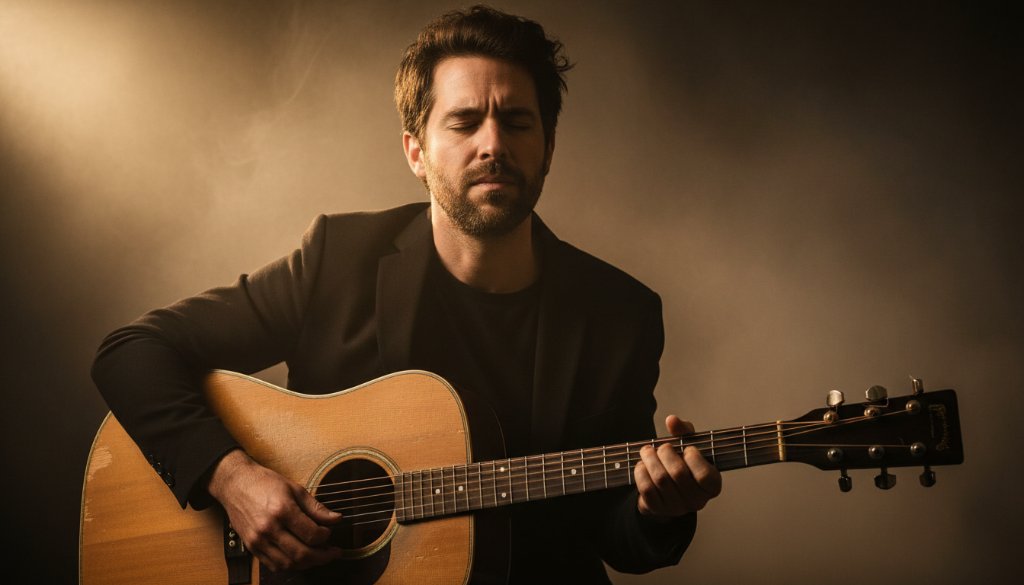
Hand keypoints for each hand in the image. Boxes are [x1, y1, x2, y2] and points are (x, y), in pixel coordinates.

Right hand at [207, 449, 344, 572]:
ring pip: (288, 564)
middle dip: (322, 556)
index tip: (329, 532)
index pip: (312, 534)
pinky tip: (299, 559)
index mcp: (282, 510)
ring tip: (318, 556)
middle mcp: (269, 528)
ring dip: (307, 564)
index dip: (326, 536)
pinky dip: (290, 566)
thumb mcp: (295, 489)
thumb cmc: (265, 483)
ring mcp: (258, 540)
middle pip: (302, 554)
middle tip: (333, 553)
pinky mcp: (251, 547)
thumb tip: (336, 519)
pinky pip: (273, 565)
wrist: (236, 484)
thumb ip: (316, 507)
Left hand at [634, 415, 721, 520]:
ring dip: (650, 459)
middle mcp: (697, 501)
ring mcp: (677, 508)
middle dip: (666, 453)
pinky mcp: (658, 509)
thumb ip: (684, 431)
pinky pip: (646, 489)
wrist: (668, 487)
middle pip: (678, 473)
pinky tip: (642, 465)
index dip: (693, 458)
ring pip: (660, 479)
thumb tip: (672, 420)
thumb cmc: (683, 463)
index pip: (704, 475)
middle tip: (662, 446)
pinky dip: (641, 472)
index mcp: (712, 486)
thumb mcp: (689, 445)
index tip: (687, 449)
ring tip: (647, 451)